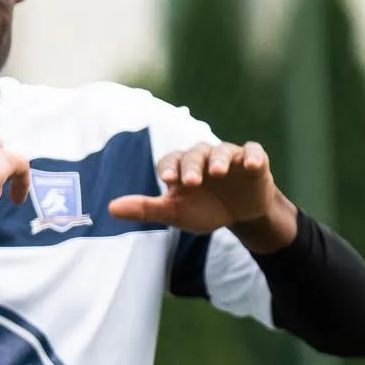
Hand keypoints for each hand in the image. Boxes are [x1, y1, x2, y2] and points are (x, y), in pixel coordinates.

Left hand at [108, 142, 297, 249]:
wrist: (240, 213)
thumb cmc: (203, 209)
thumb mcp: (175, 213)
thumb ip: (145, 209)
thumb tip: (111, 208)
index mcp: (182, 167)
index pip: (171, 161)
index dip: (170, 168)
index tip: (167, 181)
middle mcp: (204, 157)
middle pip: (195, 154)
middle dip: (192, 166)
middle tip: (191, 182)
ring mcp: (229, 157)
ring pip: (222, 151)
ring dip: (220, 159)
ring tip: (217, 172)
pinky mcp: (254, 161)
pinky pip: (254, 152)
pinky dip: (253, 156)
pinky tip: (251, 165)